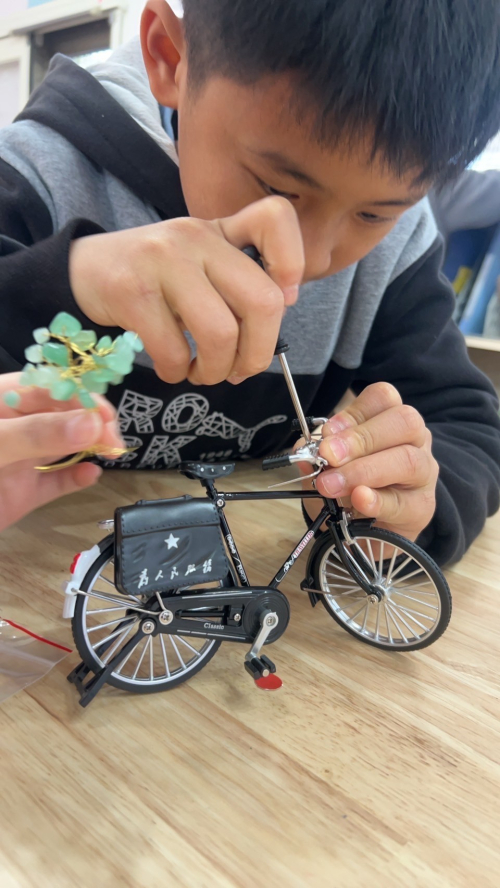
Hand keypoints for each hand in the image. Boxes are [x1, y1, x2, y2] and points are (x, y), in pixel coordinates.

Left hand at [0, 373, 123, 532]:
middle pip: (65, 415)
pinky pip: (56, 481)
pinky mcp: (22, 493)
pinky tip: (92, 475)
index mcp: (3, 401)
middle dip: (93, 422)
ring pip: (65, 446)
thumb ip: (38, 434)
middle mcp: (13, 428)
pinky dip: (76, 478)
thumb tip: (91, 423)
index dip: (83, 396)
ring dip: (91, 446)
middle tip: (114, 440)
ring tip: (113, 452)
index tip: (106, 415)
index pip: (52, 386)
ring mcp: (18, 461)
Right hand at [69, 196, 303, 385]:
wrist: (85, 270)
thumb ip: (237, 285)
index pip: (275, 217)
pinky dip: (177, 373)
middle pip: (262, 301)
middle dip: (257, 353)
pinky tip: (172, 369)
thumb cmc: (156, 279)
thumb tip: (272, 327)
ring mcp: (163, 260)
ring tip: (203, 373)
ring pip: (220, 332)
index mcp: (220, 229)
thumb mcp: (200, 266)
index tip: (283, 299)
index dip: (292, 264)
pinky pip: (173, 350)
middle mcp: (196, 236)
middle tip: (239, 369)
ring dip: (217, 370)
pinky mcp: (133, 291)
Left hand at [305, 383, 438, 540]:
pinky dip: (377, 500)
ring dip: (364, 470)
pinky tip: (358, 499)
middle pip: (404, 422)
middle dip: (361, 438)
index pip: (384, 398)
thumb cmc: (350, 486)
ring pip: (408, 460)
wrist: (367, 530)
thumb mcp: (329, 464)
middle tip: (328, 456)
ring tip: (332, 484)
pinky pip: (403, 502)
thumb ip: (317, 454)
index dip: (355, 411)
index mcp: (391, 419)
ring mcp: (424, 473)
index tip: (327, 432)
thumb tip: (304, 451)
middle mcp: (415, 440)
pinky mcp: (421, 508)